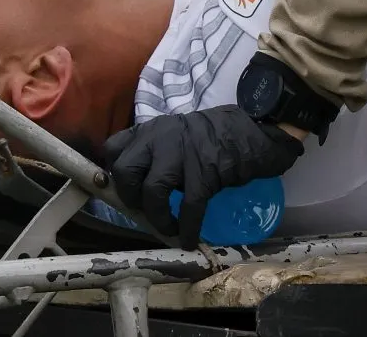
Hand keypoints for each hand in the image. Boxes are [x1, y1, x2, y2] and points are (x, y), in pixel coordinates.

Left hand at [103, 105, 304, 249]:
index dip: (114, 172)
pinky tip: (190, 238)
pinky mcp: (204, 173)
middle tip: (144, 209)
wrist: (252, 128)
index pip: (113, 148)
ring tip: (169, 228)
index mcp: (150, 130)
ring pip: (153, 191)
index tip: (123, 188)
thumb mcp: (174, 133)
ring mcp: (181, 155)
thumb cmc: (213, 135)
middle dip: (130, 197)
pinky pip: (189, 206)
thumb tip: (139, 184)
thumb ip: (154, 150)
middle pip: (125, 171)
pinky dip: (187, 227)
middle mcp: (159, 139)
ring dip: (158, 217)